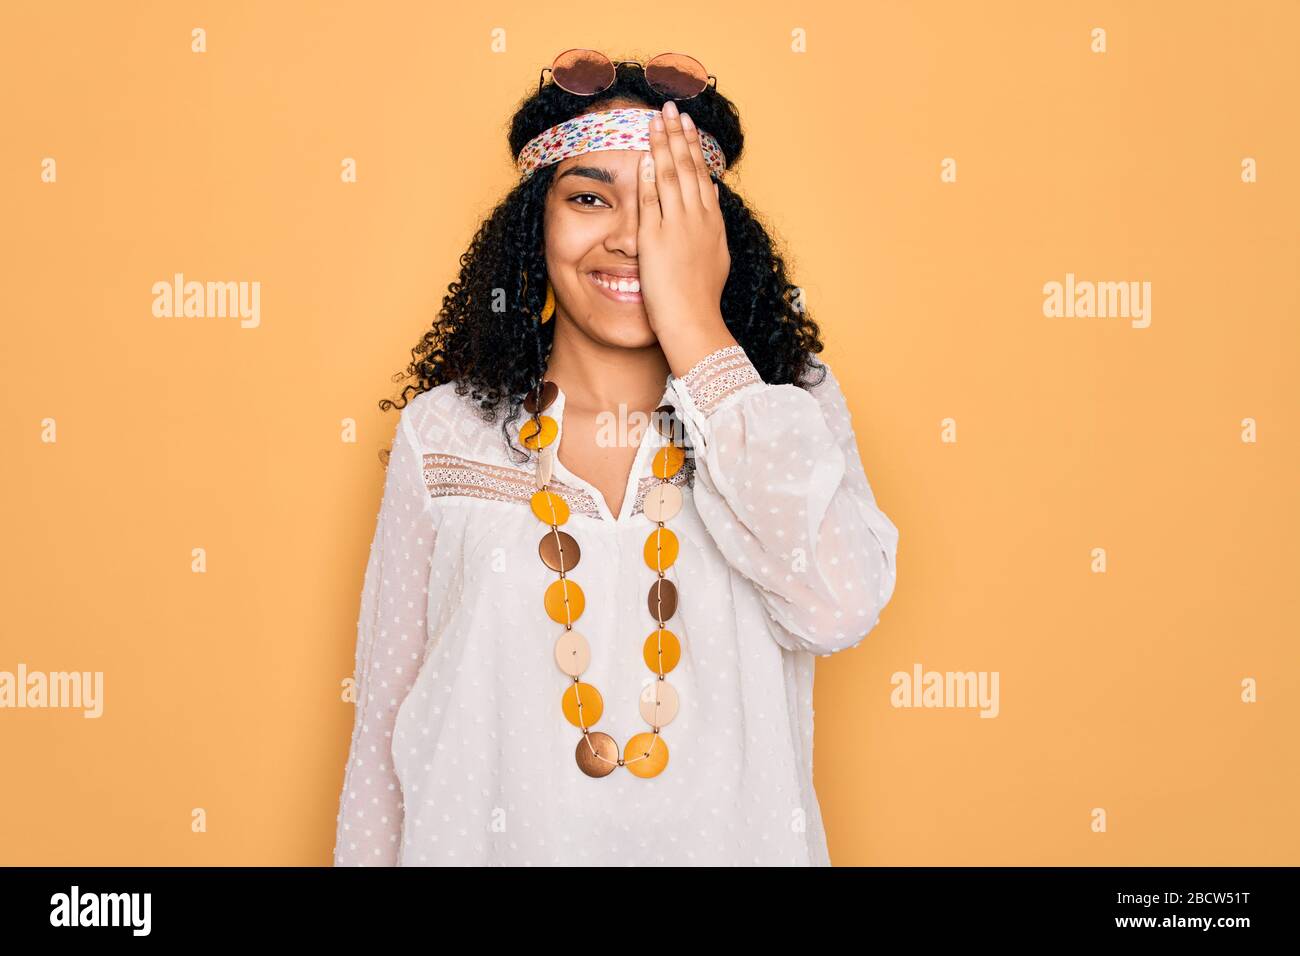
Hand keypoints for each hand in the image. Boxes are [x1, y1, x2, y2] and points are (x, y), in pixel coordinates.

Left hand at [637, 100, 730, 340]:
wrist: (694, 322)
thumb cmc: (701, 299)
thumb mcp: (715, 258)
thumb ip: (710, 227)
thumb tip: (709, 198)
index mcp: (712, 223)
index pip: (701, 175)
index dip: (693, 147)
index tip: (687, 125)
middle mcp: (698, 219)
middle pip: (688, 167)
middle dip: (678, 135)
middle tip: (672, 107)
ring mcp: (677, 226)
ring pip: (671, 175)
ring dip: (663, 144)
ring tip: (656, 118)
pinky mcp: (655, 238)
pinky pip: (651, 200)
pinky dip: (649, 176)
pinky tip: (645, 155)